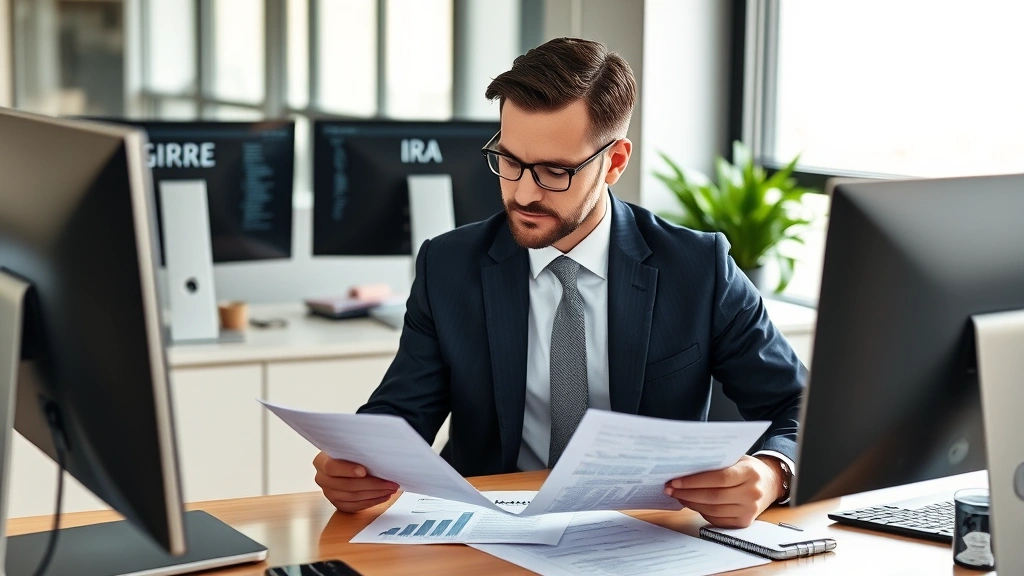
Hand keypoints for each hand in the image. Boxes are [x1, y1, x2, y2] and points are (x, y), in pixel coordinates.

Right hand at [313, 451, 399, 512]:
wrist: (345, 463)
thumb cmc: (350, 453)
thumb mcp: (349, 446)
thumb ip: (357, 449)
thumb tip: (377, 451)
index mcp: (321, 461)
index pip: (331, 467)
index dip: (348, 470)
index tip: (364, 471)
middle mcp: (322, 479)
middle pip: (346, 485)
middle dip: (372, 484)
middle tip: (390, 483)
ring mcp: (329, 493)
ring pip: (353, 497)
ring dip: (375, 494)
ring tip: (390, 489)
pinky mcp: (338, 504)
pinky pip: (355, 506)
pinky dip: (372, 501)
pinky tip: (383, 496)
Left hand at [663, 455, 784, 527]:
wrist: (770, 483)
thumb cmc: (748, 468)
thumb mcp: (737, 458)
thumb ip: (717, 462)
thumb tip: (684, 467)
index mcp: (750, 473)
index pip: (719, 478)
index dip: (695, 481)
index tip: (675, 480)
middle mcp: (752, 493)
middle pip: (713, 496)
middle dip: (687, 493)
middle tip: (670, 489)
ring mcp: (749, 510)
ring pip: (713, 510)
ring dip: (691, 503)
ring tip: (678, 495)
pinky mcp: (744, 522)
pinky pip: (717, 520)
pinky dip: (701, 512)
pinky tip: (692, 504)